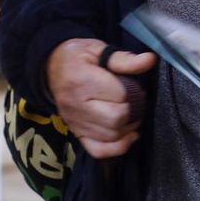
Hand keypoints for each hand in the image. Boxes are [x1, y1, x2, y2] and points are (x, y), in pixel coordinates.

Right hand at [44, 38, 157, 158]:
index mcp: (82, 80)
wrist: (49, 68)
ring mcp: (75, 122)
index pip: (120, 95)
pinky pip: (99, 151)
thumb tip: (150, 60)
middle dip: (131, 111)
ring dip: (128, 127)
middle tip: (132, 101)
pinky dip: (117, 147)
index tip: (129, 85)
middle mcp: (76, 105)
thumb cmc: (76, 57)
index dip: (132, 91)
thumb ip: (124, 59)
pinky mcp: (76, 133)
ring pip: (112, 136)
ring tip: (129, 114)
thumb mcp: (98, 49)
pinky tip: (127, 136)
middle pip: (116, 119)